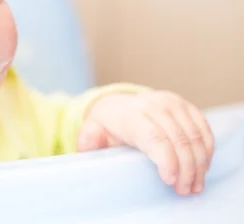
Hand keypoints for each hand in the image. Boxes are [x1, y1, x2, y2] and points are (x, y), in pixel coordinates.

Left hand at [77, 90, 213, 195]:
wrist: (118, 105)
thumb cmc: (107, 126)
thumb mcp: (93, 132)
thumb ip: (89, 139)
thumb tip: (89, 142)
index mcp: (132, 114)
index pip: (155, 138)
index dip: (167, 160)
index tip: (170, 181)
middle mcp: (154, 104)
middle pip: (179, 141)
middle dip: (185, 169)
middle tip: (184, 190)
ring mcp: (173, 103)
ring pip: (194, 137)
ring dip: (198, 164)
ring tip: (193, 184)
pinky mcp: (186, 106)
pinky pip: (203, 129)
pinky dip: (205, 151)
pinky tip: (201, 167)